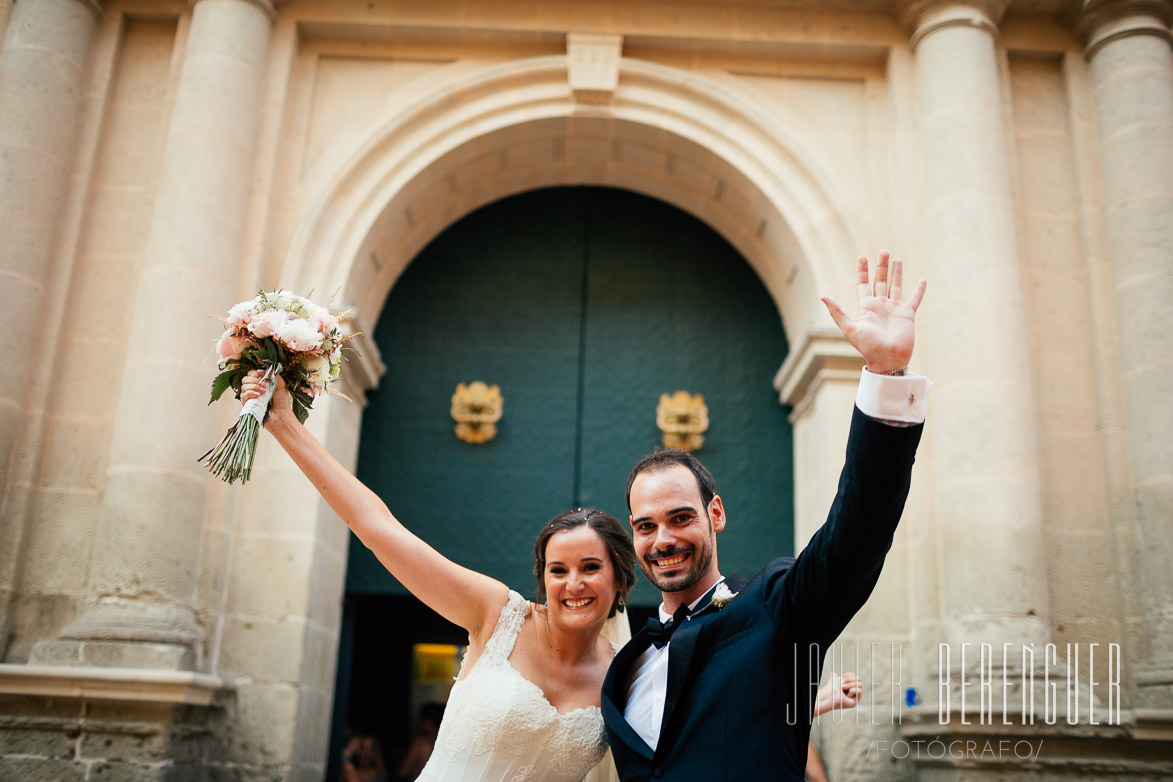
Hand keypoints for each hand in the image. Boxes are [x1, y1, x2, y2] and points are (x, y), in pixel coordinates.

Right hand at [241, 369, 294, 427]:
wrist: (281, 415)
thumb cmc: (282, 401)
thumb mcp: (281, 385)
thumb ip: (273, 375)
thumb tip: (261, 370)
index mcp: (260, 384)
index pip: (251, 374)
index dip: (255, 373)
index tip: (263, 376)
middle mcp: (253, 390)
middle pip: (245, 379)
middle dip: (255, 380)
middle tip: (265, 386)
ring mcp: (249, 398)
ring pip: (243, 386)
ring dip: (254, 386)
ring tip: (264, 392)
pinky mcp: (247, 405)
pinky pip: (243, 396)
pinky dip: (250, 393)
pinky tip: (258, 396)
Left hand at [815, 671, 862, 715]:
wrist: (829, 696)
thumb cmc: (831, 688)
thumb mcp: (834, 680)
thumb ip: (834, 676)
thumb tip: (834, 674)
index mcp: (849, 685)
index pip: (855, 676)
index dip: (848, 675)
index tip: (841, 678)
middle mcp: (853, 690)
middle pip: (859, 679)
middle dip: (849, 680)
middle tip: (841, 684)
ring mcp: (855, 696)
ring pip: (860, 684)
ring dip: (850, 685)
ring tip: (843, 689)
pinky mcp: (856, 701)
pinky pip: (860, 690)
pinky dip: (853, 691)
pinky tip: (847, 695)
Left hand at [821, 252, 925, 374]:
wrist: (887, 360)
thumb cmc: (868, 346)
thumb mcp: (850, 328)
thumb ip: (837, 311)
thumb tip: (823, 296)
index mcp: (866, 307)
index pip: (863, 284)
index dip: (862, 271)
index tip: (862, 257)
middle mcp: (880, 306)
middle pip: (880, 281)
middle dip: (881, 267)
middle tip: (883, 252)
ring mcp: (894, 309)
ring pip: (896, 286)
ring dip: (896, 273)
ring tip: (897, 259)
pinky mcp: (907, 315)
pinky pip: (915, 299)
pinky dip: (919, 290)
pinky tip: (923, 280)